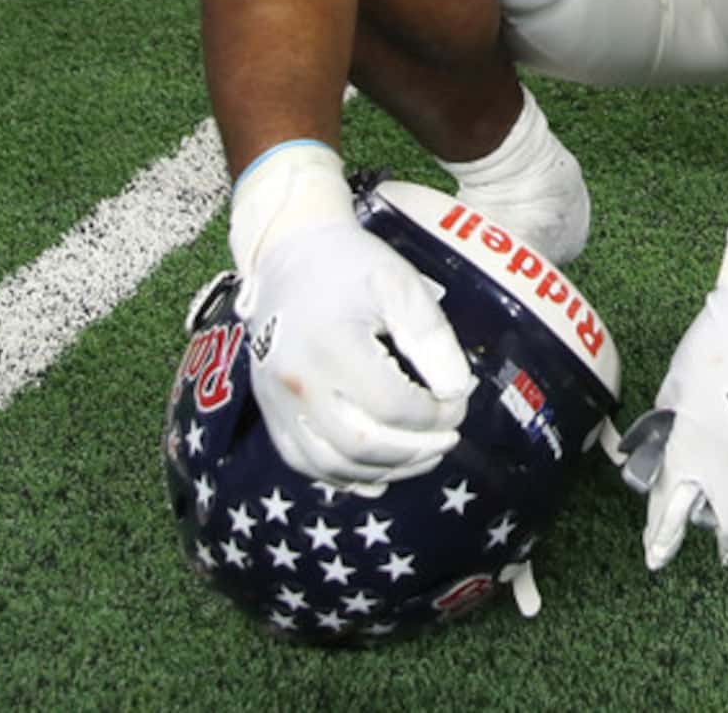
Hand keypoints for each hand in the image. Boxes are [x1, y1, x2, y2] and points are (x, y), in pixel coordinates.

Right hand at [236, 212, 474, 486]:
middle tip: (448, 439)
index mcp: (333, 345)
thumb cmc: (351, 265)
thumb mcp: (399, 285)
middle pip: (361, 444)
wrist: (288, 251)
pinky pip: (303, 461)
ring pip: (331, 463)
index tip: (459, 403)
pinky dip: (344, 476)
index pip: (393, 405)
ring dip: (384, 470)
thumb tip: (457, 391)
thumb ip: (431, 336)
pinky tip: (378, 474)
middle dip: (415, 450)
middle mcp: (298, 381)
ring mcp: (277, 401)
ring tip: (422, 457)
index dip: (435, 415)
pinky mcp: (268, 409)